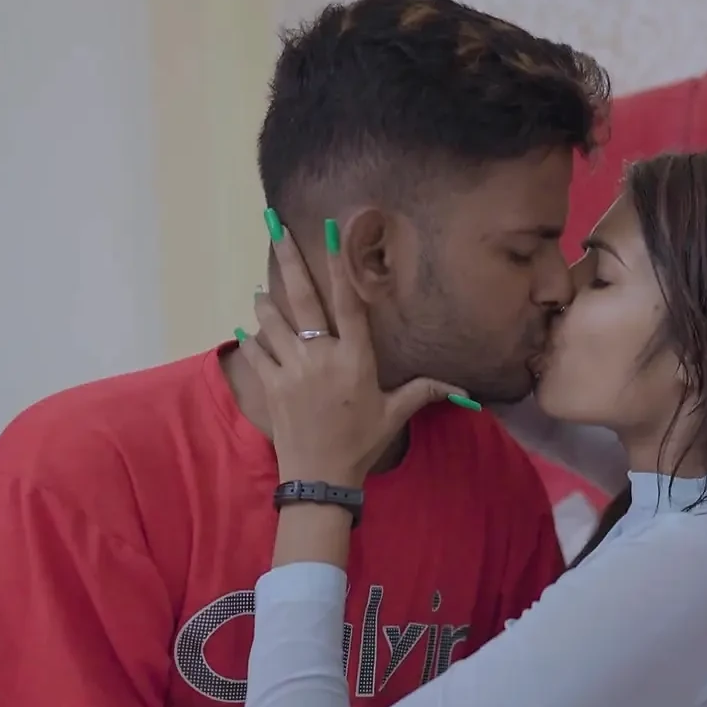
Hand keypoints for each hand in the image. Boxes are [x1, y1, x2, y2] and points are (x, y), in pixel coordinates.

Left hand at [238, 219, 466, 485]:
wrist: (320, 478)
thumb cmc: (360, 444)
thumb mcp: (394, 415)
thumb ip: (422, 391)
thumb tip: (461, 389)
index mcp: (355, 358)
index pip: (348, 303)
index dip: (339, 265)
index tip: (330, 233)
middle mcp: (321, 356)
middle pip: (302, 298)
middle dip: (289, 260)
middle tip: (275, 229)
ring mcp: (291, 369)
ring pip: (272, 321)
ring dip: (265, 302)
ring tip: (261, 289)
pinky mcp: (270, 386)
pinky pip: (255, 352)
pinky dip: (250, 338)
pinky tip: (246, 328)